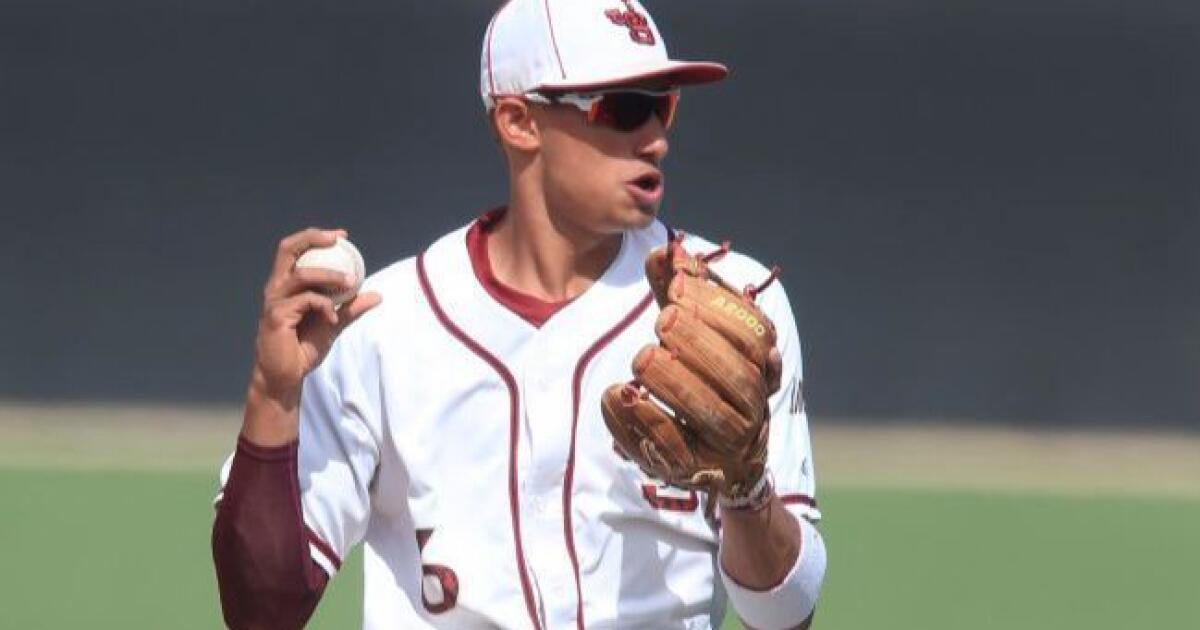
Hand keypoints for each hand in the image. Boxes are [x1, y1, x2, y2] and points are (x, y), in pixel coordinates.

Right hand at [249, 227, 380, 411]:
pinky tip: (333, 319)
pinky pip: (305, 301)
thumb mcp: (333, 324)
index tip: (342, 235)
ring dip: (329, 275)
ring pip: (302, 274)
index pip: (295, 250)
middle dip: (313, 238)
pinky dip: (324, 306)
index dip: (315, 236)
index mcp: (286, 285)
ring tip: (349, 283)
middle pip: (287, 249)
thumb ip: (351, 308)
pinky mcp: (276, 316)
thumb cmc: (303, 348)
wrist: (286, 377)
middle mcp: (276, 288)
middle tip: (337, 240)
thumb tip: (377, 295)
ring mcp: (274, 301)